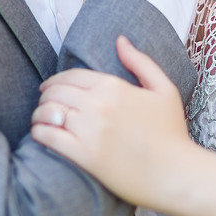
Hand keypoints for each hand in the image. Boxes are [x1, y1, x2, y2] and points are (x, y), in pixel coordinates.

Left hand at [31, 36, 195, 209]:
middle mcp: (98, 105)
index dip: (56, 80)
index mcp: (114, 87)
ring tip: (41, 119)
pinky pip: (49, 137)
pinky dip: (39, 132)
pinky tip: (40, 134)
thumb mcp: (164, 89)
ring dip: (39, 114)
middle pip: (56, 92)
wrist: (176, 174)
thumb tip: (120, 40)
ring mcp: (90, 130)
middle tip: (45, 105)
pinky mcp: (84, 155)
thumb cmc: (172, 133)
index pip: (71, 76)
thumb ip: (140, 62)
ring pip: (48, 112)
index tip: (50, 88)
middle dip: (46, 97)